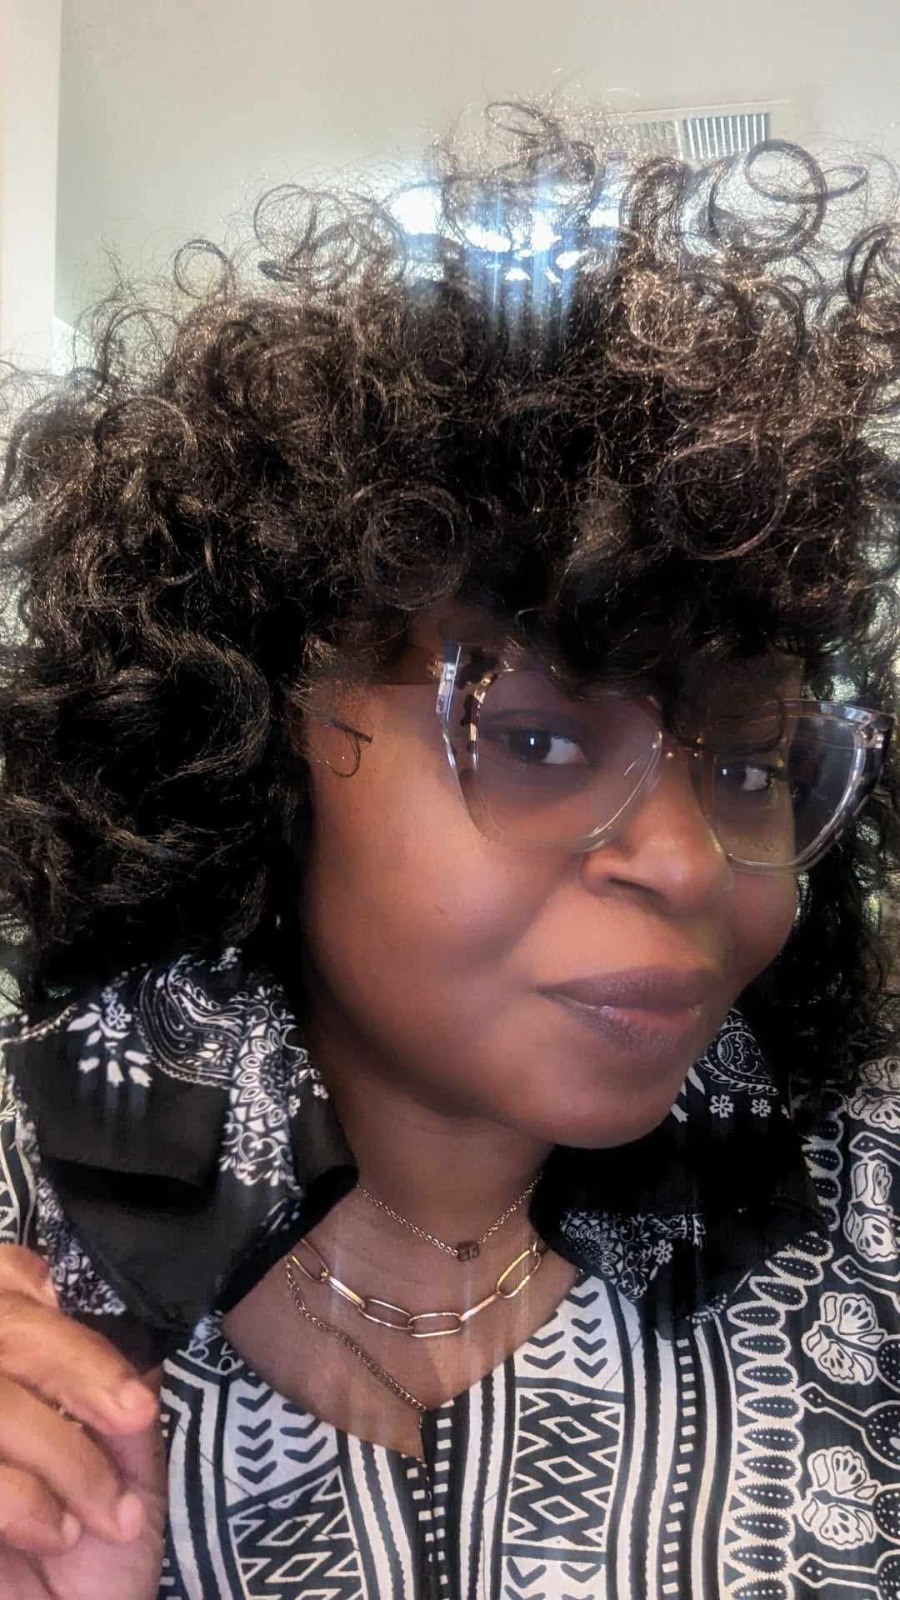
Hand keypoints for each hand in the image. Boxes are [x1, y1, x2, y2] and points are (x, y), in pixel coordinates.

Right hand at [0, 1244, 166, 1599]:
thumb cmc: (99, 1543)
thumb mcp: (129, 1454)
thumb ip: (124, 1382)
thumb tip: (136, 1318)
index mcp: (9, 1359)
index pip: (9, 1282)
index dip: (55, 1300)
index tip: (106, 1338)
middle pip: (5, 1330)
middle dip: (80, 1368)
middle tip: (133, 1416)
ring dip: (66, 1458)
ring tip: (107, 1512)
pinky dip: (27, 1503)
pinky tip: (59, 1536)